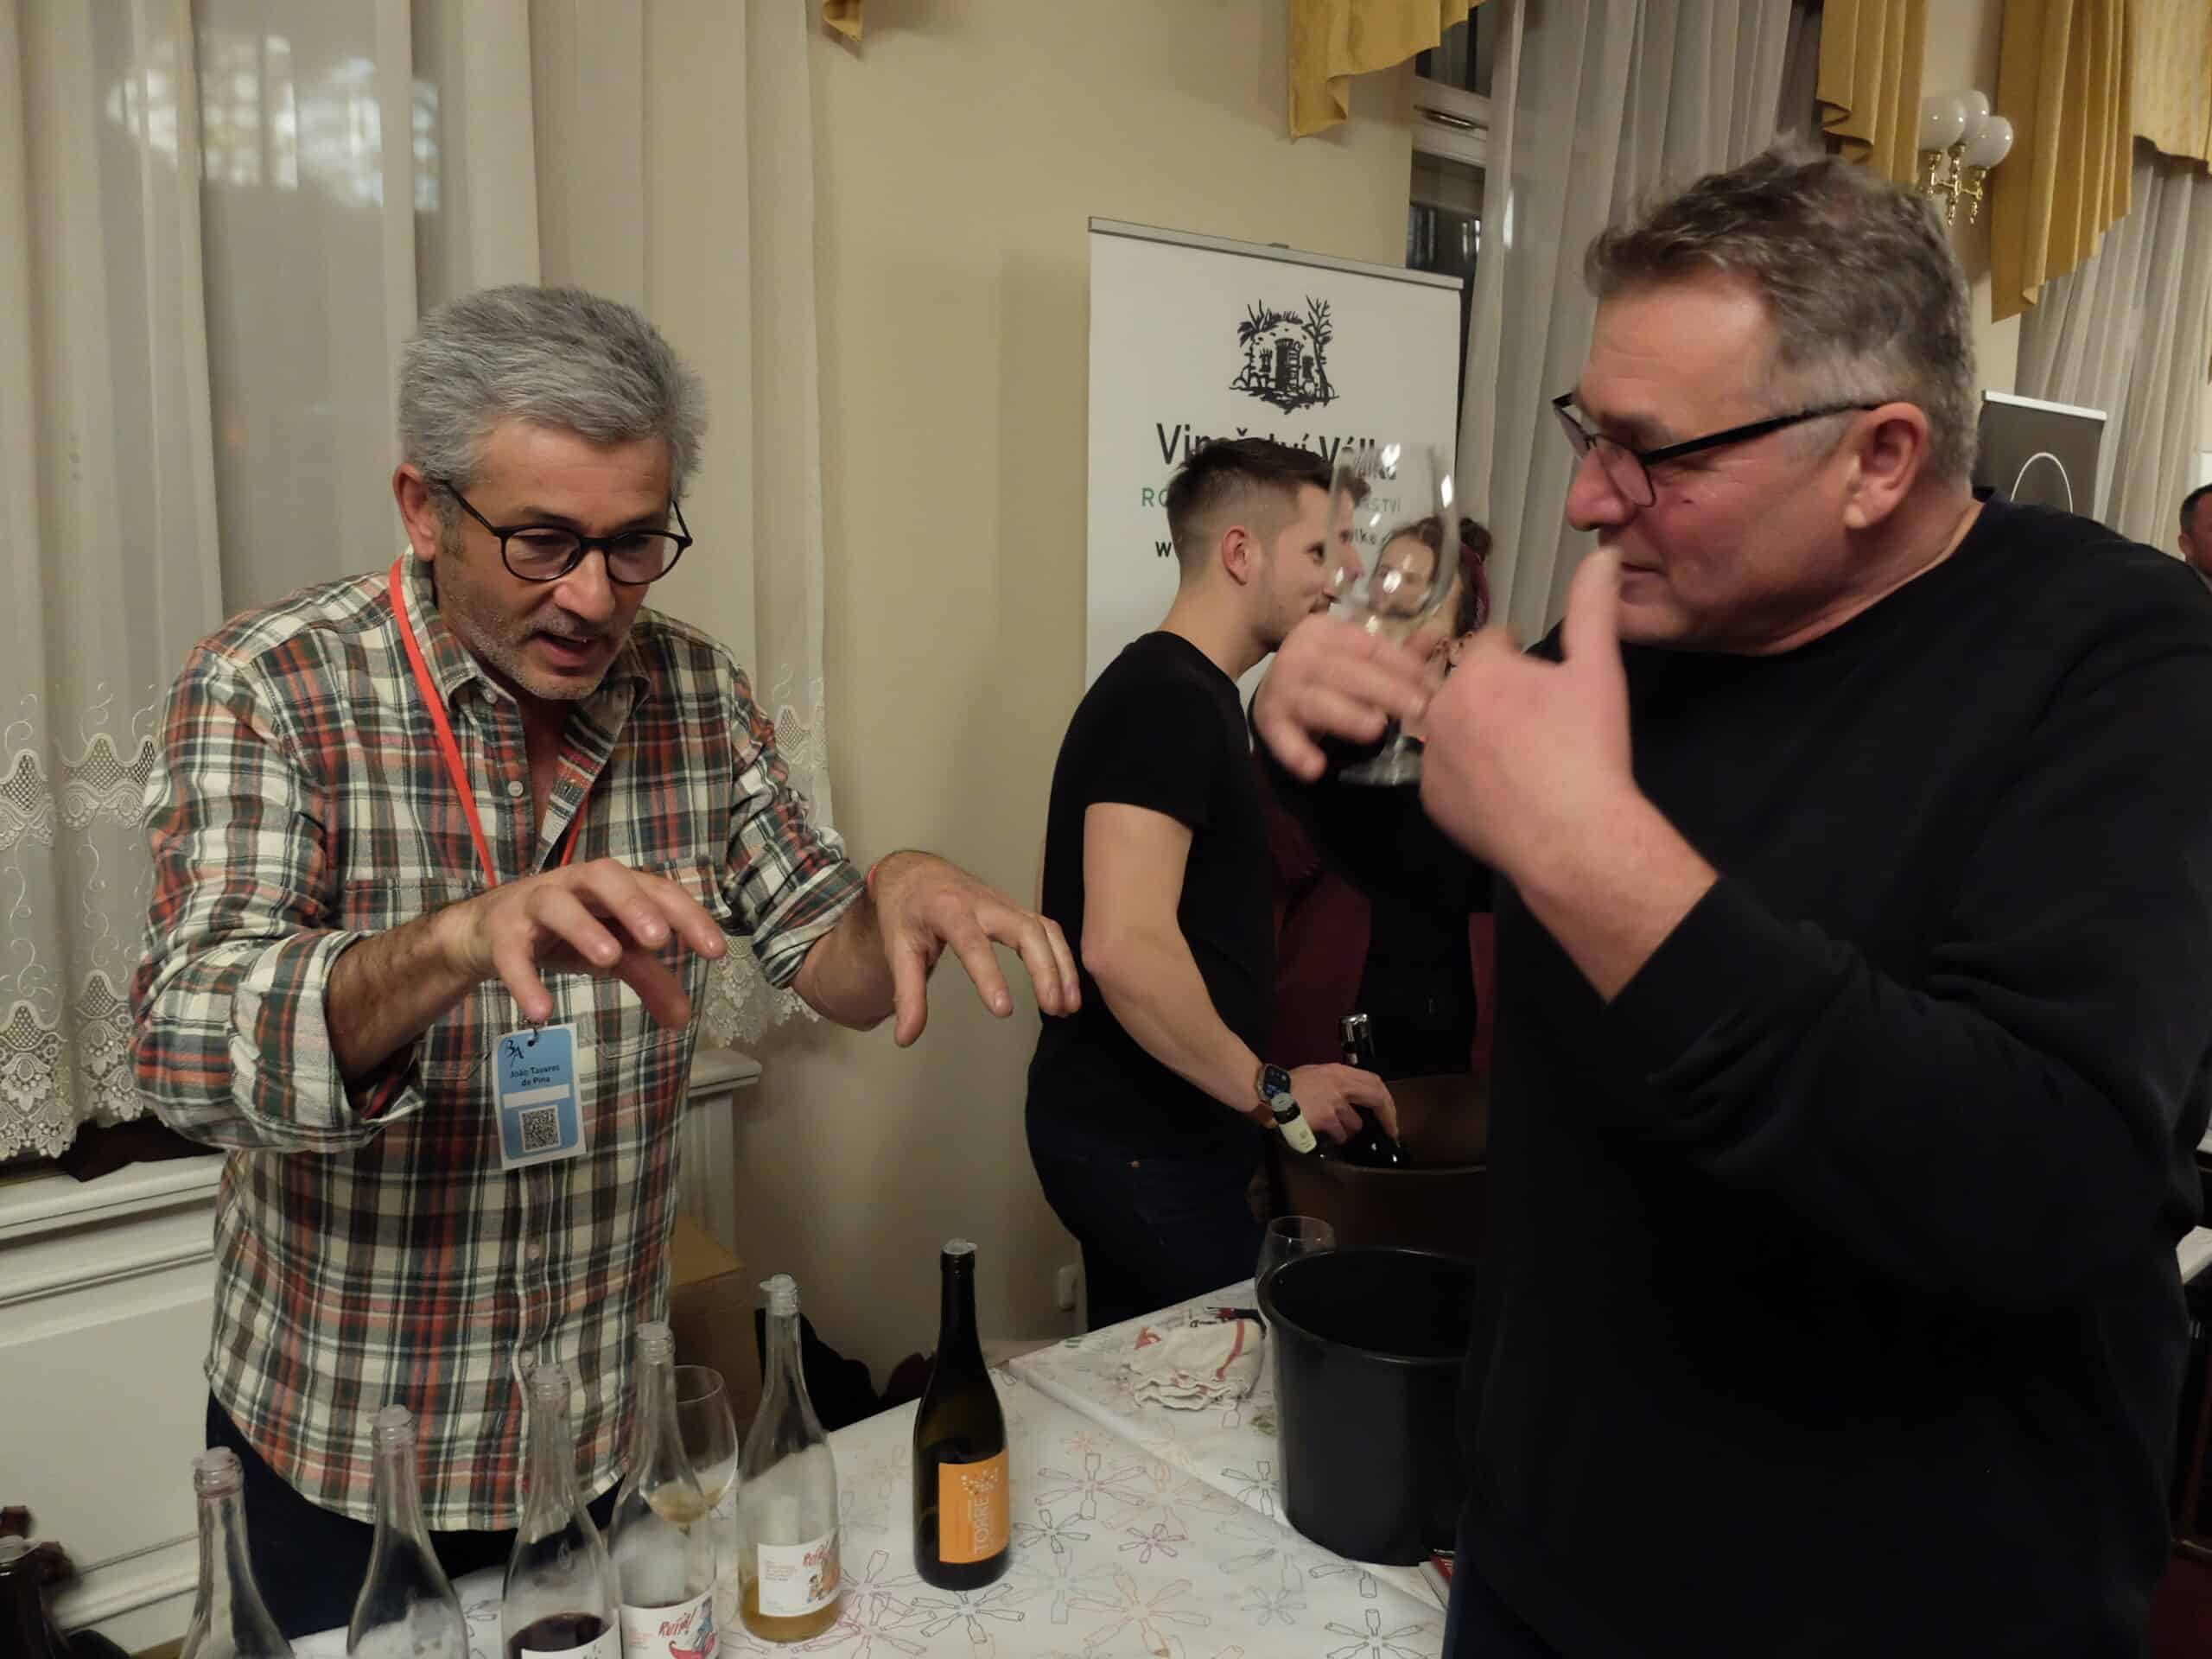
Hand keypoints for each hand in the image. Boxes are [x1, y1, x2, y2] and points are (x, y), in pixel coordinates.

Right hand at [439, 857, 727, 1028]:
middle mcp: (575, 885)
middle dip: (633, 903)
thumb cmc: (564, 933)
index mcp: (611, 886)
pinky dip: (525, 979)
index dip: (688, 916)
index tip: (716, 951)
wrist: (486, 932)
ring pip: (556, 902)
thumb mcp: (612, 954)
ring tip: (609, 960)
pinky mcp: (501, 932)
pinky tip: (541, 1012)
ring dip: (583, 928)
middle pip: (604, 875)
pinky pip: (511, 953)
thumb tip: (684, 1019)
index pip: (656, 890)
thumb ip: (649, 979)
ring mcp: (534, 903)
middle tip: (659, 938)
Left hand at [868, 851, 1080, 1046]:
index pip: (974, 944)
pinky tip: (1066, 989)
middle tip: (1053, 1008)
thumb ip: (907, 994)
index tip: (1003, 1009)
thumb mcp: (898, 950)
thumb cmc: (906, 910)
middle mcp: (984, 903)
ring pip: (1045, 930)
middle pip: (1026, 931)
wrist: (914, 872)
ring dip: (1062, 967)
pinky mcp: (1017, 911)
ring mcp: (1005, 904)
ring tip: (1068, 1006)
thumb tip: (906, 1037)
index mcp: (949, 910)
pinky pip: (1047, 931)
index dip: (990, 976)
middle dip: (1045, 969)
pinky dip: (1062, 958)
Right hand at [1252, 613, 1437, 780]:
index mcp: (1325, 632)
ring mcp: (1281, 688)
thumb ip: (1396, 655)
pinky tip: (1315, 768)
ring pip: (1316, 701)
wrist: (1274, 692)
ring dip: (1346, 716)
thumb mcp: (1357, 656)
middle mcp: (1299, 654)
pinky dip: (1296, 752)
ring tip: (1376, 729)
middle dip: (1384, 689)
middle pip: (1344, 671)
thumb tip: (1437, 636)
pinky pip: (1282, 737)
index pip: (1369, 647)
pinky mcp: (1268, 720)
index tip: (1431, 685)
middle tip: (1419, 708)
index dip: (1402, 665)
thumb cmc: (1328, 673)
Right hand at [1286, 1063, 1396, 1144]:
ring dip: (1349, 1130)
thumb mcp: (1316, 1073)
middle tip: (1391, 1131)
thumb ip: (1335, 1082)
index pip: (1374, 1081)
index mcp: (1339, 1071)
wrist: (1270, 1094)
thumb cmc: (1289, 1084)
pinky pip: (1340, 1133)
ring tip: (1337, 1131)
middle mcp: (1341, 1084)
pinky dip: (1335, 1137)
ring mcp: (1335, 1102)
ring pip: (1356, 1123)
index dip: (1386, 1099)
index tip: (1390, 1112)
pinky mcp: (1327, 1118)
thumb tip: (1350, 1097)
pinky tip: (1325, 1136)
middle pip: (1376, 1097)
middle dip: (1388, 1116)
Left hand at [1419, 548, 1637, 877]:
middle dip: (1496, 695)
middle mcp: (1441, 708)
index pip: (1491, 643)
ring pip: (1453, 729)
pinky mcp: (1431, 801)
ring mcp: (1431, 758)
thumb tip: (1602, 555)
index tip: (1542, 679)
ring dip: (1478, 733)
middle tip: (1537, 722)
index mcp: (1478, 671)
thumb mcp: (1598, 671)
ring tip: (1523, 756)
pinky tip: (1504, 788)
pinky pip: (1447, 775)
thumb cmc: (1588, 748)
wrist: (1573, 838)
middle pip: (1468, 686)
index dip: (1519, 656)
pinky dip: (1469, 776)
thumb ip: (1593, 608)